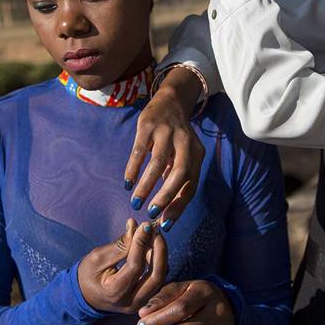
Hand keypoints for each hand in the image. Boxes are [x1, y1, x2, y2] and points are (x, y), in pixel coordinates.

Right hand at [77, 219, 167, 313]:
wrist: (85, 296)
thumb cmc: (88, 276)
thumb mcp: (97, 258)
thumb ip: (120, 245)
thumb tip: (136, 226)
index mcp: (115, 292)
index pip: (136, 266)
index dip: (142, 243)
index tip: (145, 225)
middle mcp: (131, 302)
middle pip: (156, 276)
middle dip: (160, 251)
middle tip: (156, 231)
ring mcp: (140, 303)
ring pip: (161, 279)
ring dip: (160, 256)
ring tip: (154, 237)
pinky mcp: (145, 299)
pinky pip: (158, 281)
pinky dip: (158, 263)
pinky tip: (152, 249)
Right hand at [124, 68, 205, 229]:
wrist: (171, 100)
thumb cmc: (177, 137)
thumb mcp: (184, 155)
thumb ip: (177, 177)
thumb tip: (166, 208)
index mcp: (196, 154)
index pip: (191, 184)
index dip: (179, 205)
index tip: (165, 223)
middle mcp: (185, 143)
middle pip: (179, 174)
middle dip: (165, 196)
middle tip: (152, 214)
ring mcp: (166, 132)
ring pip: (157, 163)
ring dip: (146, 185)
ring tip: (136, 201)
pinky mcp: (148, 125)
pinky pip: (140, 151)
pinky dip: (133, 168)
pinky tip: (128, 182)